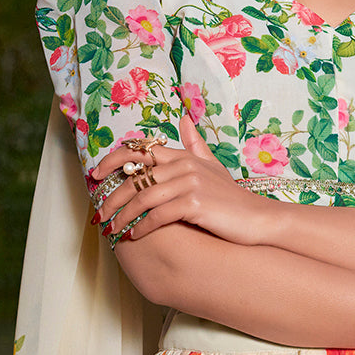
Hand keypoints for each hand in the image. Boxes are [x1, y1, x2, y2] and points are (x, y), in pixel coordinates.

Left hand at [90, 114, 277, 244]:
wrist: (258, 218)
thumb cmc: (232, 197)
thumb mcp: (212, 166)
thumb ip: (194, 144)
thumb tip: (184, 118)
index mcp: (184, 156)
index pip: (139, 150)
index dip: (112, 160)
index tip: (96, 174)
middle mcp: (185, 166)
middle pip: (135, 177)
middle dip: (112, 196)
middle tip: (100, 213)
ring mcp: (190, 184)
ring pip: (143, 198)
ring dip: (123, 216)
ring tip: (112, 229)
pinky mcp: (195, 204)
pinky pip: (158, 215)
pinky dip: (143, 227)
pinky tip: (135, 236)